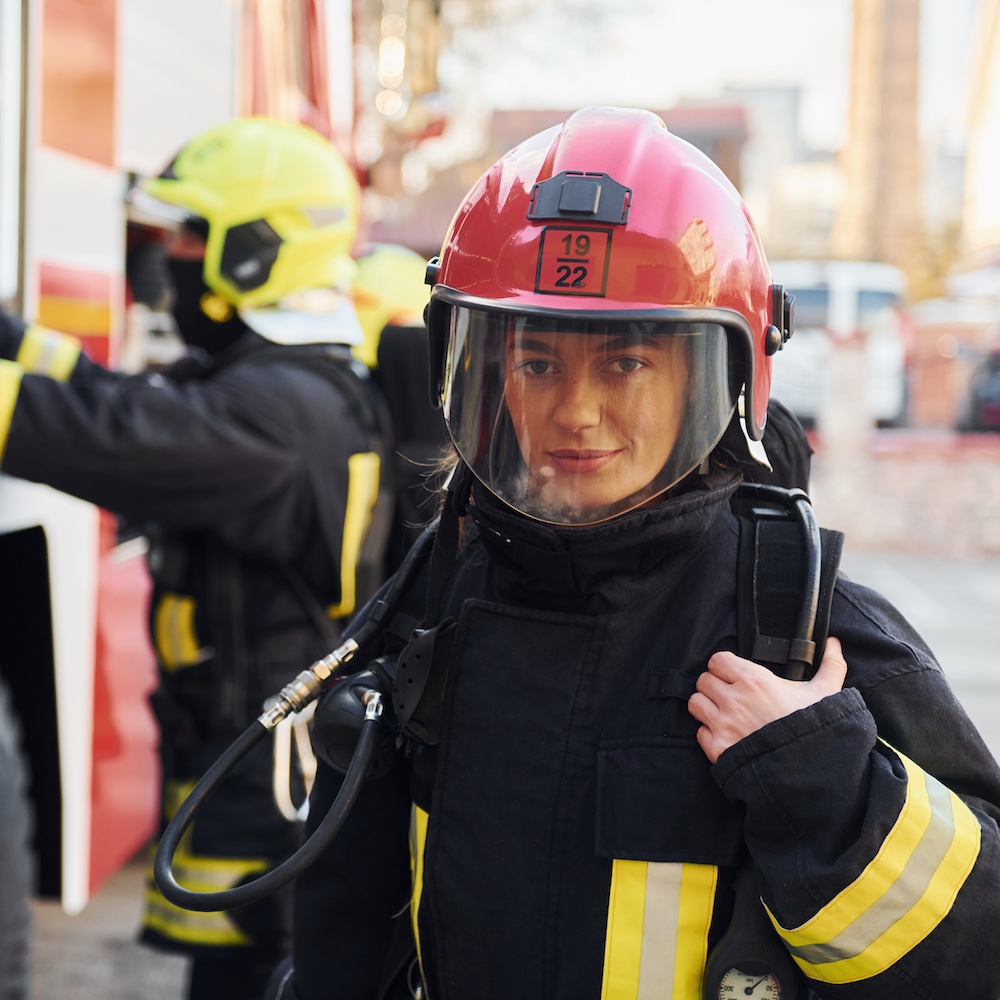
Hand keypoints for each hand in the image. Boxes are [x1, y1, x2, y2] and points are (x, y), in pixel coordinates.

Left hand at [687, 637, 847, 762]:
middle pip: (704, 681)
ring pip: (696, 704)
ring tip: (723, 713)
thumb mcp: (827, 693)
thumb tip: (835, 643)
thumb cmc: (817, 729)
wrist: (814, 771)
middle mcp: (734, 700)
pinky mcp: (719, 749)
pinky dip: (709, 733)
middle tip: (729, 695)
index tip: (733, 674)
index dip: (724, 666)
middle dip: (714, 686)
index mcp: (754, 681)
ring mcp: (723, 725)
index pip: (717, 660)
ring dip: (707, 707)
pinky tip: (727, 735)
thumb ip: (830, 665)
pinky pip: (699, 733)